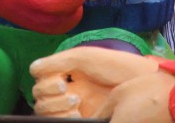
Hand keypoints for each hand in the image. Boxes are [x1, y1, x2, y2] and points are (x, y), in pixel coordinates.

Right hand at [30, 46, 161, 118]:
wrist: (141, 83)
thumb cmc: (117, 67)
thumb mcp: (85, 58)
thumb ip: (58, 61)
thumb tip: (32, 68)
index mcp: (69, 75)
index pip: (41, 82)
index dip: (44, 81)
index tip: (60, 77)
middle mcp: (68, 92)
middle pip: (40, 99)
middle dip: (48, 93)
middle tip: (67, 87)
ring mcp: (75, 109)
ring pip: (45, 113)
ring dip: (54, 106)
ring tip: (75, 100)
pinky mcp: (84, 120)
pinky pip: (60, 122)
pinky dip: (63, 117)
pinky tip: (77, 113)